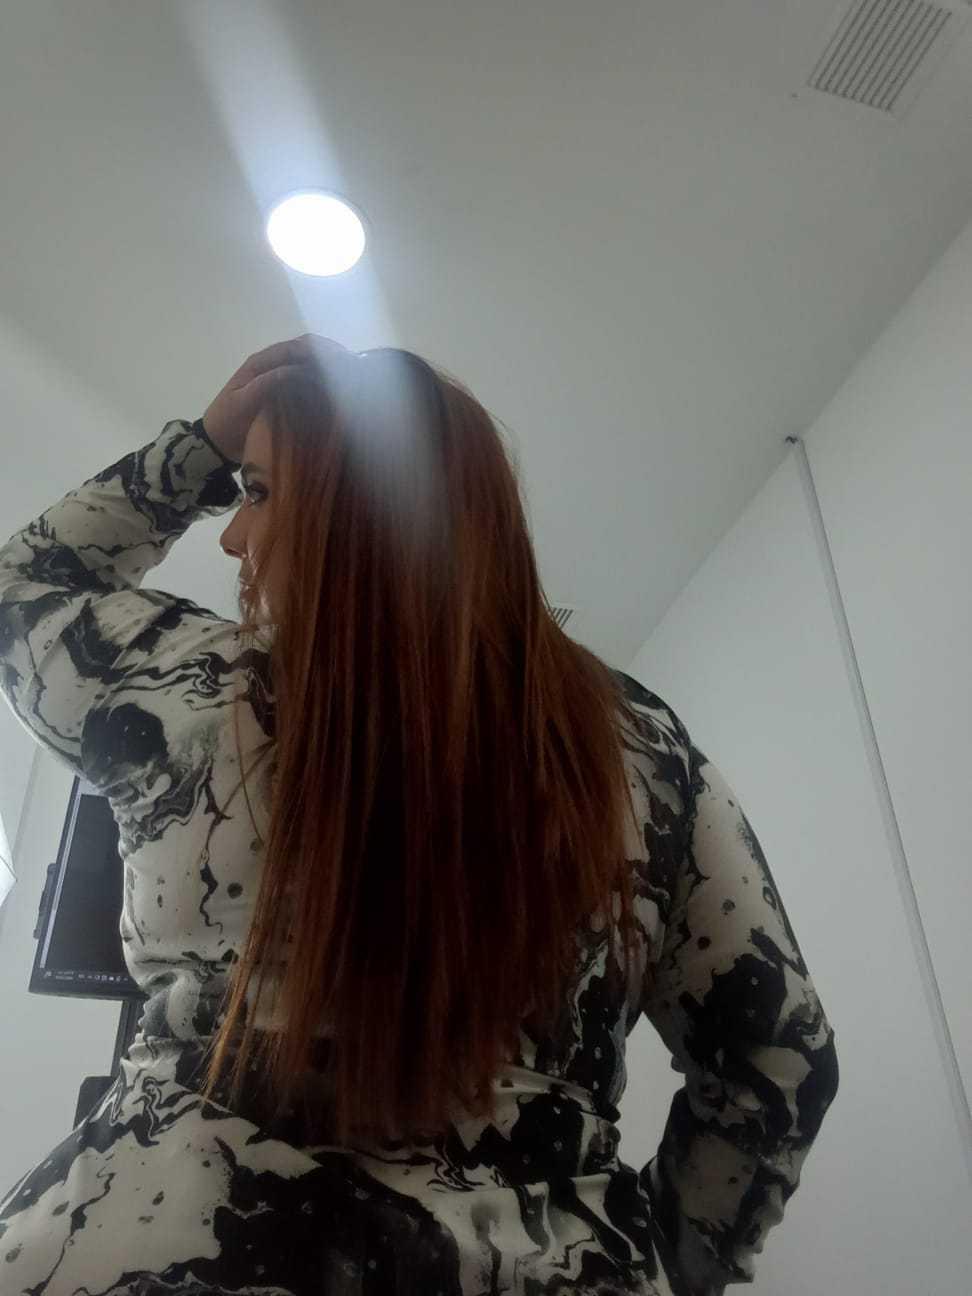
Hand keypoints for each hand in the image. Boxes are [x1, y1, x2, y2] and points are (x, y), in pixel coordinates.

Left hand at [202, 334, 348, 464]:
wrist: (215, 443)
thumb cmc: (227, 421)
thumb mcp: (244, 401)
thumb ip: (267, 382)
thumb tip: (297, 370)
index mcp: (261, 363)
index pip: (294, 347)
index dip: (318, 350)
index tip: (340, 360)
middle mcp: (272, 366)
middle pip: (305, 352)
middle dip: (328, 356)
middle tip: (352, 367)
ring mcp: (278, 380)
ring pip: (308, 367)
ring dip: (327, 369)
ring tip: (350, 379)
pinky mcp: (282, 396)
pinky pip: (305, 385)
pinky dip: (320, 385)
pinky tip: (335, 394)